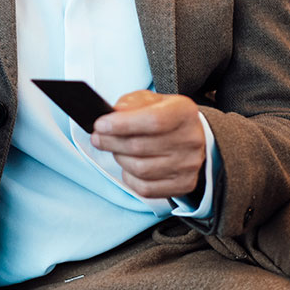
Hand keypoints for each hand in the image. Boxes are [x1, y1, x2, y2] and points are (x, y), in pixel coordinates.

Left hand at [91, 90, 205, 198]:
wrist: (191, 137)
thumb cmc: (166, 118)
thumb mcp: (151, 100)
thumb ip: (131, 103)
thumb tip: (113, 114)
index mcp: (184, 113)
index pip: (152, 121)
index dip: (122, 124)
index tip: (100, 125)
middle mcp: (191, 140)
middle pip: (140, 146)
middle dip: (111, 142)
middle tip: (98, 138)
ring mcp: (189, 165)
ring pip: (140, 169)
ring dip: (119, 158)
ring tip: (115, 150)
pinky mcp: (183, 185)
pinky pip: (145, 188)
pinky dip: (129, 177)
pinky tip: (128, 166)